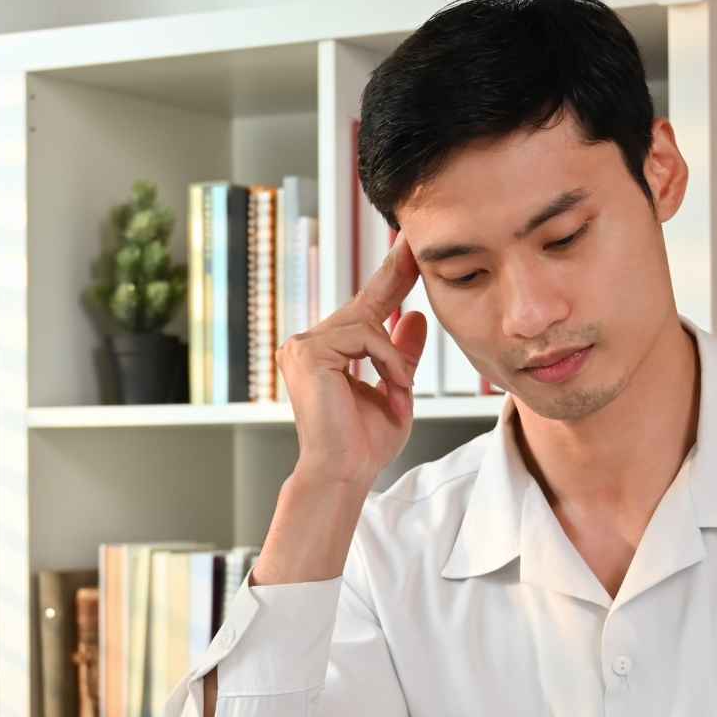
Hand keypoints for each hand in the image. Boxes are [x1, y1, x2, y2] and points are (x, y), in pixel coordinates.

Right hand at [275, 233, 428, 487]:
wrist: (344, 473)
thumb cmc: (365, 444)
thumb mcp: (394, 389)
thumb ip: (401, 354)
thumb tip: (414, 316)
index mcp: (326, 352)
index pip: (364, 310)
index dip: (389, 279)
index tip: (408, 249)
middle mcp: (308, 343)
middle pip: (363, 305)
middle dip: (394, 280)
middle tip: (413, 242)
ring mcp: (303, 346)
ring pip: (367, 324)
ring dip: (395, 360)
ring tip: (400, 391)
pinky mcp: (307, 352)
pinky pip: (365, 337)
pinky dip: (387, 362)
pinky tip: (391, 388)